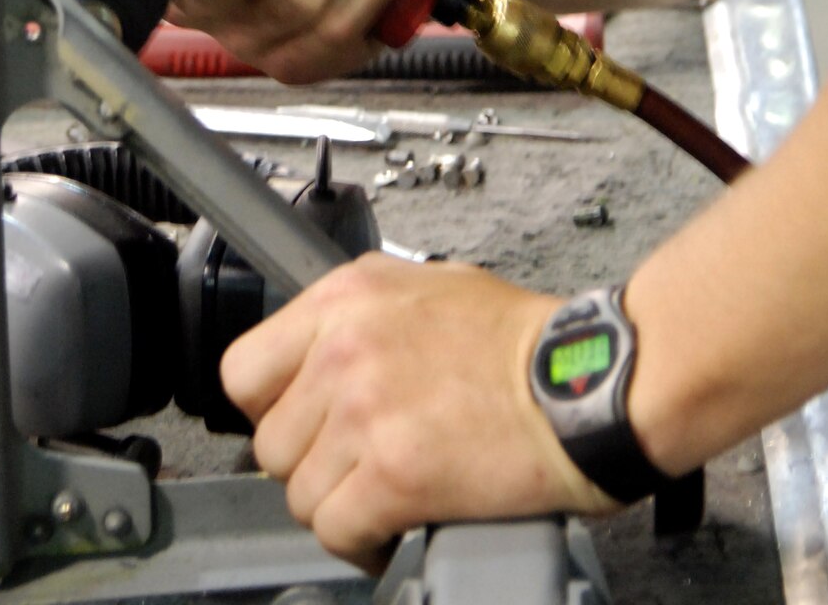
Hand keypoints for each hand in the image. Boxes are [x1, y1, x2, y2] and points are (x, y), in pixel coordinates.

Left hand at [221, 254, 617, 571]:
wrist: (583, 383)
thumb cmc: (522, 340)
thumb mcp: (427, 285)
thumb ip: (363, 312)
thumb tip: (325, 345)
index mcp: (346, 297)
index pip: (244, 370)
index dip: (271, 409)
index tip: (301, 425)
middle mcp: (342, 348)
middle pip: (271, 442)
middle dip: (312, 465)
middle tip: (354, 467)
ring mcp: (364, 411)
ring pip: (299, 493)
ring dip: (339, 506)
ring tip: (381, 498)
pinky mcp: (393, 473)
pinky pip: (336, 530)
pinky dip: (363, 542)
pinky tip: (396, 527)